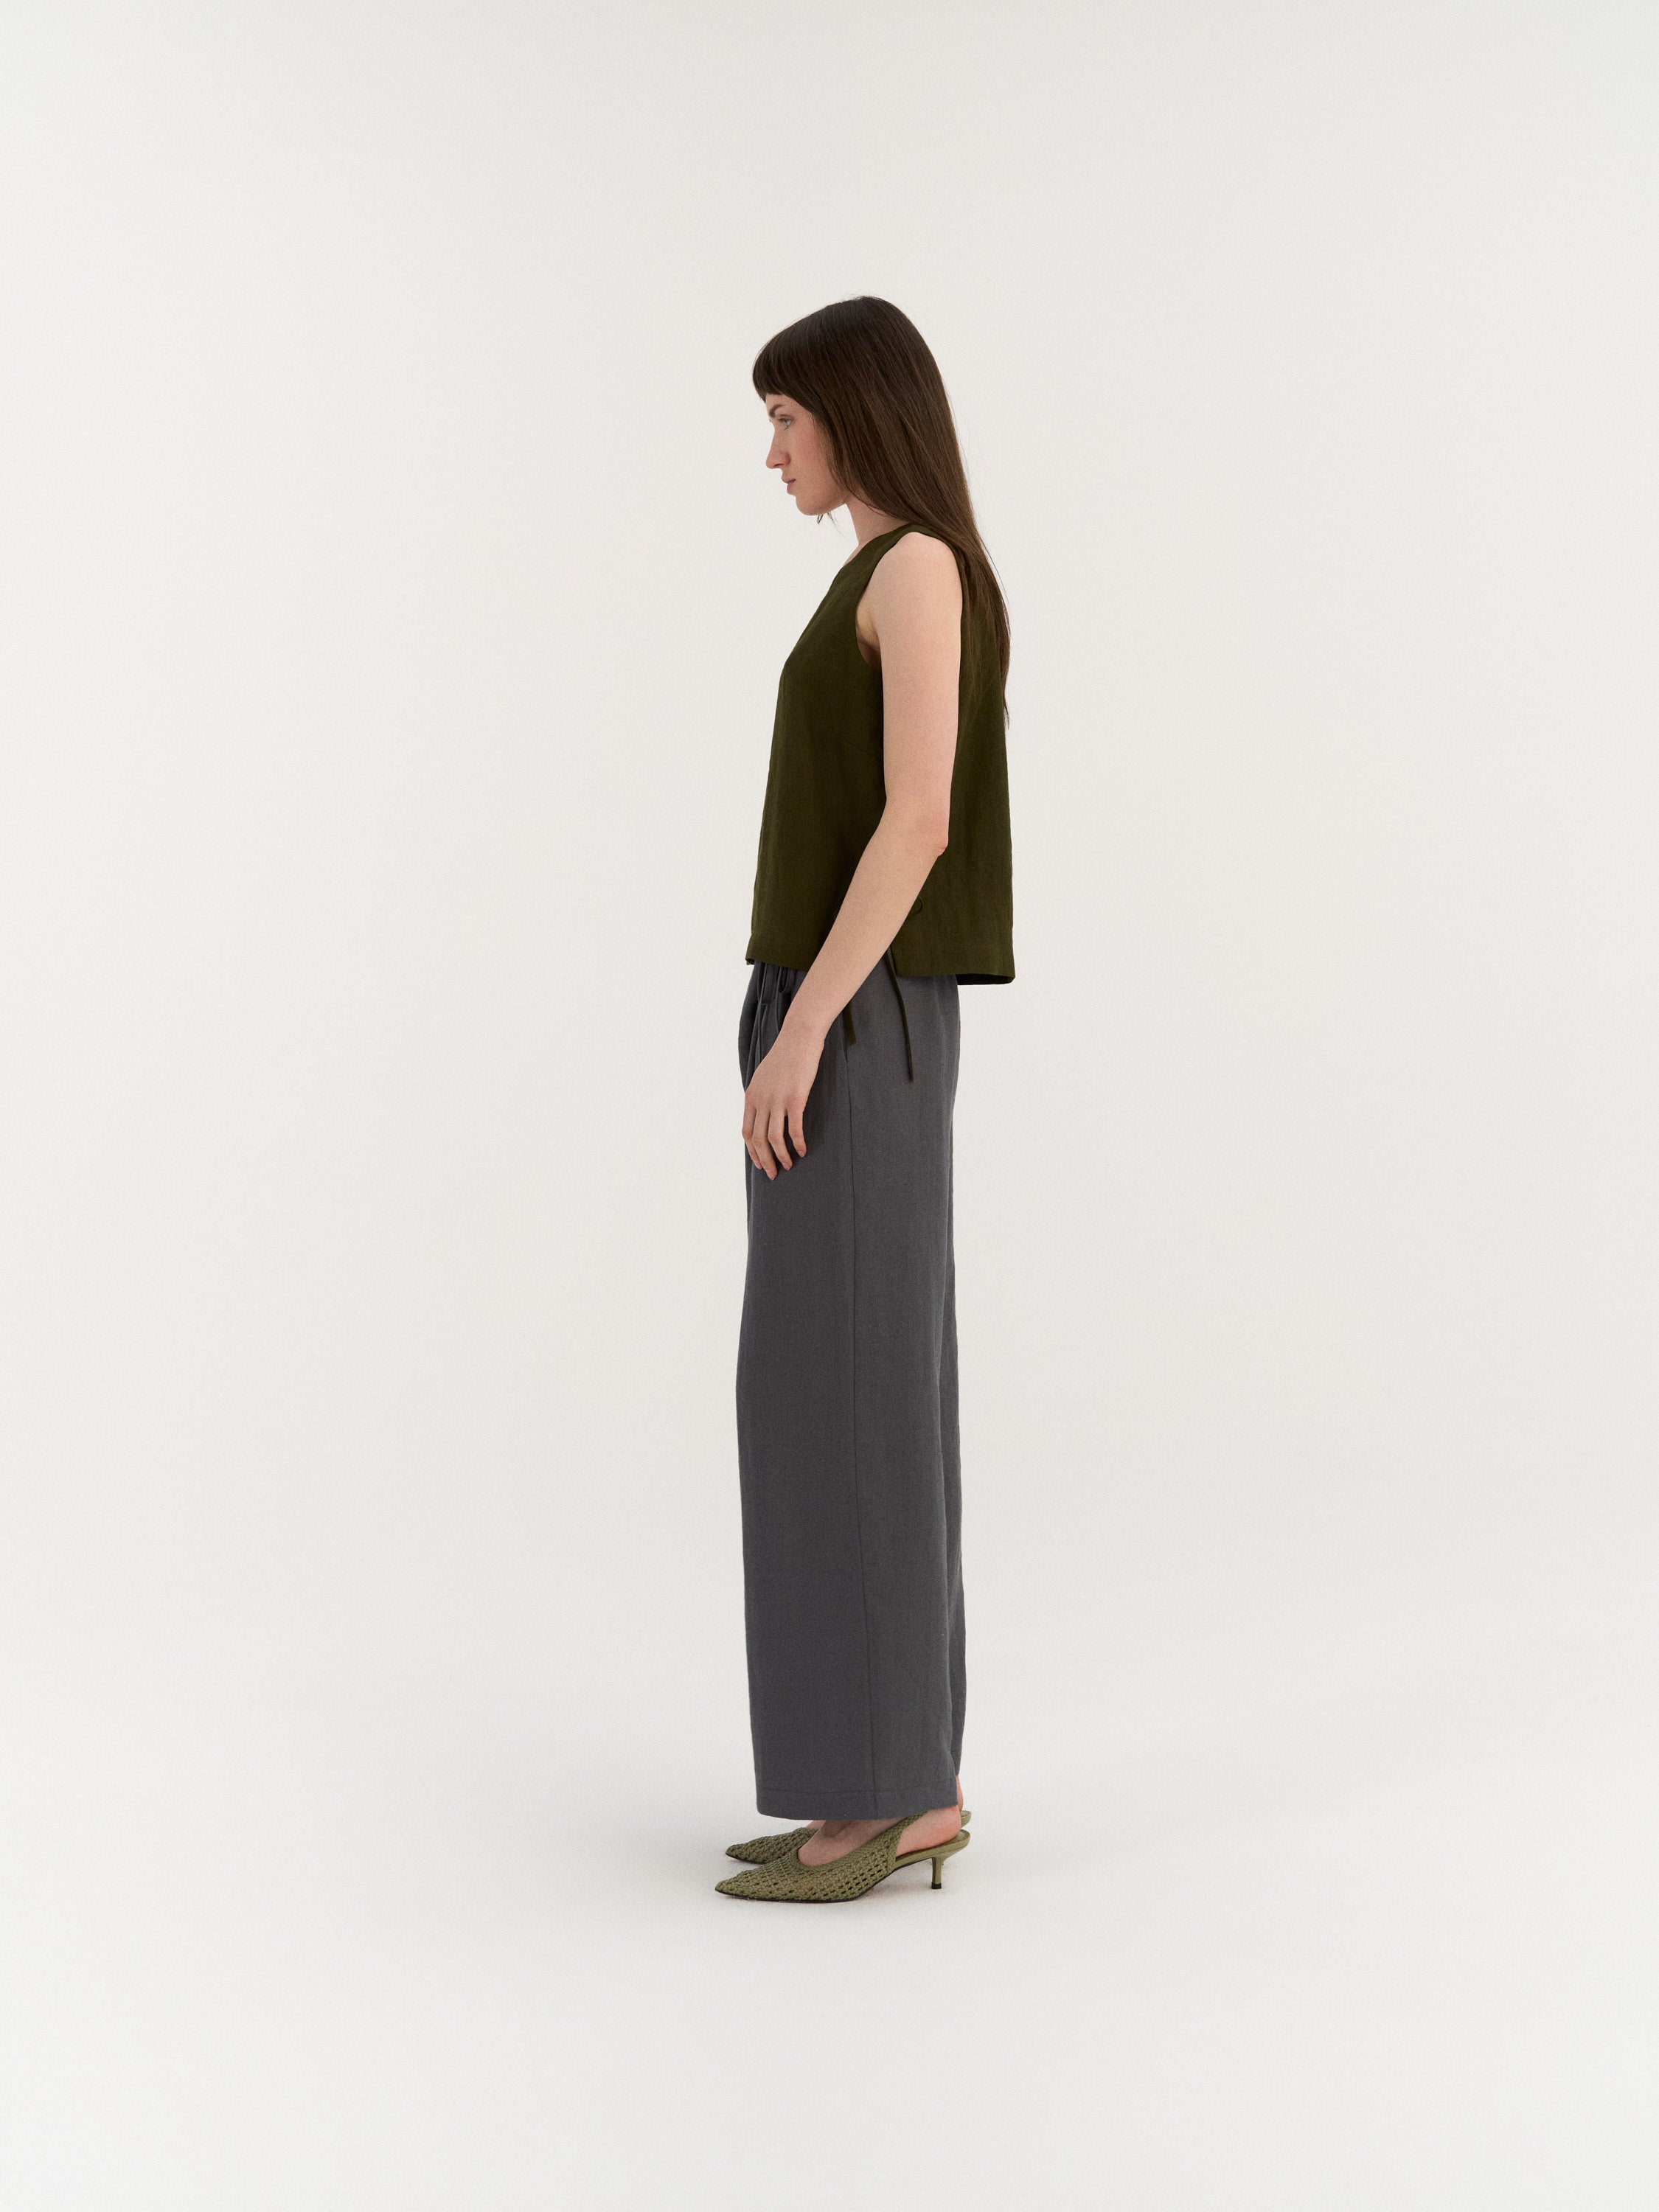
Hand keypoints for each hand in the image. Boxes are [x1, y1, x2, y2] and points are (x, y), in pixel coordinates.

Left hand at [742, 1014, 825, 1177]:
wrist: (799, 1036)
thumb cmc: (786, 1055)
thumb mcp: (764, 1076)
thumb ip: (762, 1095)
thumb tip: (764, 1113)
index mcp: (751, 1096)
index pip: (746, 1131)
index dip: (752, 1151)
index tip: (760, 1163)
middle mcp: (761, 1100)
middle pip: (757, 1139)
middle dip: (764, 1160)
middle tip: (773, 1174)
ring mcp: (777, 1099)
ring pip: (773, 1138)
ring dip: (781, 1156)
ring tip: (789, 1166)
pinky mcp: (795, 1098)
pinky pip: (793, 1129)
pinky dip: (797, 1143)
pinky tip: (802, 1151)